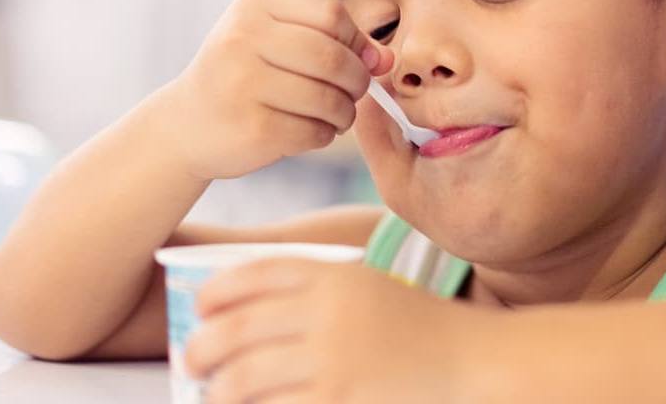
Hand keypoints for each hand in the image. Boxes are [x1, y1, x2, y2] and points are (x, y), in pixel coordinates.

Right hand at [151, 0, 393, 179]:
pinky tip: (311, 132)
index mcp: (255, 6)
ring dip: (344, 113)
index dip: (355, 41)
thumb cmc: (245, 77)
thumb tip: (386, 59)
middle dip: (357, 81)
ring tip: (335, 116)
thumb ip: (335, 42)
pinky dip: (324, 135)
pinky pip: (315, 131)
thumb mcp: (279, 43)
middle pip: (334, 57)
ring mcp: (244, 83)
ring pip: (329, 99)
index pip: (332, 14)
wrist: (187, 124)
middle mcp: (243, 38)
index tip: (356, 59)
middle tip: (354, 93)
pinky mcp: (252, 127)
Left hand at [184, 259, 483, 403]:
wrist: (472, 361)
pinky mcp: (338, 400)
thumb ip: (318, 292)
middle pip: (237, 327)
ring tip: (215, 394)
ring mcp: (332, 360)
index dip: (218, 290)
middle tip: (193, 360)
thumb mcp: (369, 289)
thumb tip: (247, 314)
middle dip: (203, 346)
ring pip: (245, 377)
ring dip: (219, 389)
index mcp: (334, 275)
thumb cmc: (419, 327)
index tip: (201, 306)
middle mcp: (327, 312)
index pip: (255, 273)